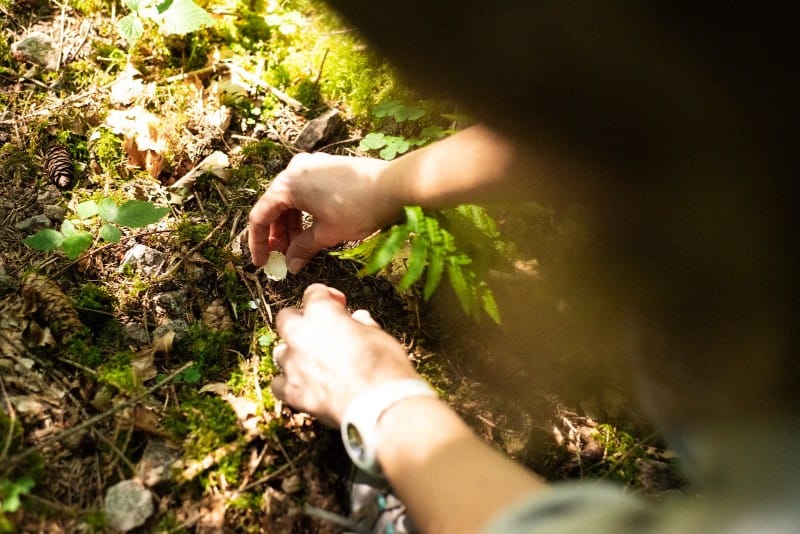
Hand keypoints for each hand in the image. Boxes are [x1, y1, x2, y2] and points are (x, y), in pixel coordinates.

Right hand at [248, 152, 401, 271]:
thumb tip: (291, 264)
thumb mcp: (327, 233)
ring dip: (292, 224)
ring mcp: (313, 164)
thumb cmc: (359, 209)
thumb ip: (303, 248)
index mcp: (288, 184)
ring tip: (300, 247)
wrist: (395, 186)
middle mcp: (296, 168)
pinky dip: (305, 211)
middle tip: (283, 257)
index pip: (260, 216)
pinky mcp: (328, 167)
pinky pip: (307, 190)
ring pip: (292, 198)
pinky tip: (314, 229)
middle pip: (275, 205)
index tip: (262, 263)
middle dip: (278, 234)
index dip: (259, 243)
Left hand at [271, 284, 419, 425]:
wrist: (379, 406)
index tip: (339, 304)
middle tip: (318, 329)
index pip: (314, 293)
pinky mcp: (292, 393)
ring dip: (294, 353)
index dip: (328, 296)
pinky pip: (278, 383)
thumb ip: (362, 325)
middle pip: (286, 318)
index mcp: (323, 313)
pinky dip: (288, 382)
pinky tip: (302, 385)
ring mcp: (293, 364)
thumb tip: (359, 319)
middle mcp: (300, 335)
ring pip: (280, 351)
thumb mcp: (379, 336)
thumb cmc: (384, 367)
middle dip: (300, 320)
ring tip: (312, 361)